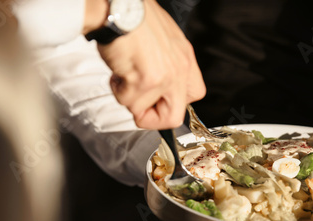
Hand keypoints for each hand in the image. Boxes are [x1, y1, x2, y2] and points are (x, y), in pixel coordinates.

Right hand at [85, 0, 205, 128]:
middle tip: (138, 100)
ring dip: (128, 96)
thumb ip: (167, 66)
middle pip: (173, 117)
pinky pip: (128, 102)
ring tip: (125, 72)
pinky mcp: (145, 80)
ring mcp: (165, 77)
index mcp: (186, 59)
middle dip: (150, 116)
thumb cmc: (135, 18)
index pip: (194, 96)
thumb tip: (160, 89)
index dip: (172, 103)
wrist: (120, 7)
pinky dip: (118, 90)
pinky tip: (119, 70)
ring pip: (143, 111)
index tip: (157, 99)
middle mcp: (179, 70)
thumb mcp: (165, 41)